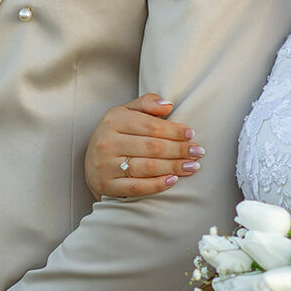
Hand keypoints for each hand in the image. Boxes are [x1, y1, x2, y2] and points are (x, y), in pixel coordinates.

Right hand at [84, 93, 203, 199]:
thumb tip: (168, 105)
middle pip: (152, 147)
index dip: (174, 131)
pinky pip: (137, 186)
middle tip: (198, 152)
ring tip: (192, 167)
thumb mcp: (125, 112)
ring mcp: (105, 165)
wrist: (91, 162)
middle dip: (179, 150)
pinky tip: (173, 180)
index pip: (151, 126)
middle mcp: (107, 142)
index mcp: (113, 120)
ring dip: (174, 167)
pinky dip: (158, 185)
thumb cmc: (116, 134)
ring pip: (147, 167)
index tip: (191, 134)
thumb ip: (146, 103)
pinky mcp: (106, 185)